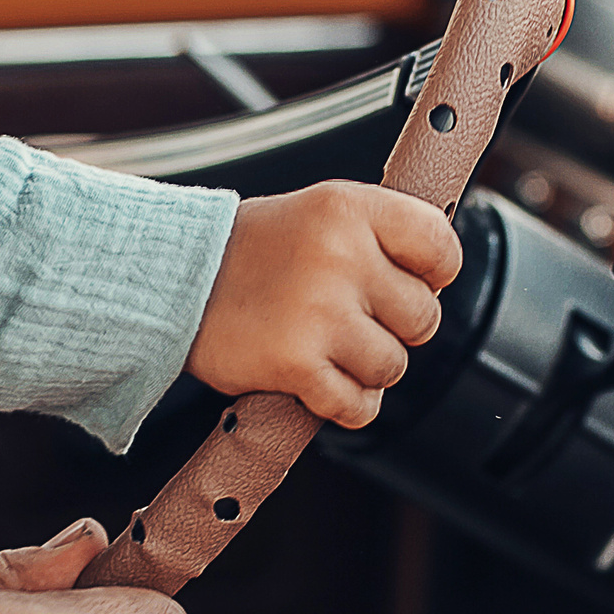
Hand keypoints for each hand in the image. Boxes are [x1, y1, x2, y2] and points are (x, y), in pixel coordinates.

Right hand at [187, 181, 462, 428]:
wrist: (173, 280)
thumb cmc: (253, 250)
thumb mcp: (321, 211)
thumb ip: (382, 233)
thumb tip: (440, 276)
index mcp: (350, 208)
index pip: (441, 247)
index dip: (434, 273)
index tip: (411, 279)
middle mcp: (339, 256)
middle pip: (424, 317)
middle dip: (395, 326)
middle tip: (351, 316)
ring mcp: (319, 312)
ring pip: (393, 366)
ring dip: (365, 367)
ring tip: (326, 343)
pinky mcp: (297, 363)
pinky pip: (359, 405)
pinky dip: (346, 403)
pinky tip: (321, 380)